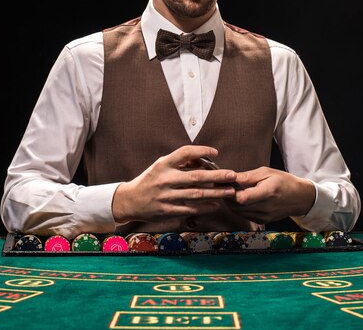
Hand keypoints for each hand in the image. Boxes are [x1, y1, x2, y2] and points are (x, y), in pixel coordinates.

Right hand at [112, 145, 237, 222]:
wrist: (130, 200)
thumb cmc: (150, 179)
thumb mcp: (160, 165)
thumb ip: (179, 162)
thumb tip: (202, 159)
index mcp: (163, 164)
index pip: (185, 152)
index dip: (202, 151)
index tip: (216, 153)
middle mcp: (165, 179)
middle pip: (195, 176)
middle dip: (217, 176)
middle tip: (232, 175)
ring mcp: (166, 196)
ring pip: (196, 194)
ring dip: (215, 193)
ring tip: (230, 191)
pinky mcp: (167, 210)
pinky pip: (190, 209)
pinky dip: (204, 207)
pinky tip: (216, 205)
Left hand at [226, 166, 315, 222]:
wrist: (299, 197)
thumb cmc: (283, 181)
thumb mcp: (267, 172)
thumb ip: (248, 177)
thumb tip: (231, 177)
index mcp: (268, 192)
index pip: (243, 198)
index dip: (230, 192)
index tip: (224, 183)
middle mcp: (265, 208)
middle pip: (238, 206)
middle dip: (227, 196)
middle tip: (223, 185)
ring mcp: (264, 217)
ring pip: (239, 212)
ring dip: (231, 202)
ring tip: (230, 190)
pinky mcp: (262, 221)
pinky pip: (244, 215)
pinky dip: (238, 207)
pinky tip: (239, 198)